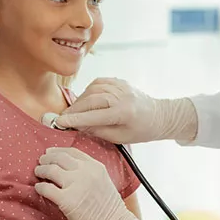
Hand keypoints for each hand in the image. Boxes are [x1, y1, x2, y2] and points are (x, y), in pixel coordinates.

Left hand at [35, 147, 139, 219]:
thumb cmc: (111, 211)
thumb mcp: (104, 182)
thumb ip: (90, 173)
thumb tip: (69, 170)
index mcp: (96, 167)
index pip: (72, 152)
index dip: (58, 150)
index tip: (50, 152)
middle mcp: (85, 172)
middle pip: (59, 158)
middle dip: (47, 158)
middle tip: (41, 162)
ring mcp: (76, 185)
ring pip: (51, 170)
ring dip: (41, 170)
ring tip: (38, 173)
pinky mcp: (67, 200)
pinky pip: (47, 188)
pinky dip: (40, 187)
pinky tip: (39, 189)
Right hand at [53, 78, 197, 144]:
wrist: (159, 116)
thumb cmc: (141, 130)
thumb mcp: (120, 137)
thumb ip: (98, 131)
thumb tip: (78, 126)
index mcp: (124, 113)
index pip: (94, 115)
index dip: (75, 119)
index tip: (60, 123)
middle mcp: (122, 96)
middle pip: (91, 100)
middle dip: (74, 109)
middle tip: (63, 118)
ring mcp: (121, 86)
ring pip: (93, 89)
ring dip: (80, 100)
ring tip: (74, 111)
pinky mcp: (120, 81)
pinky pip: (98, 82)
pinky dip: (88, 90)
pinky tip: (85, 99)